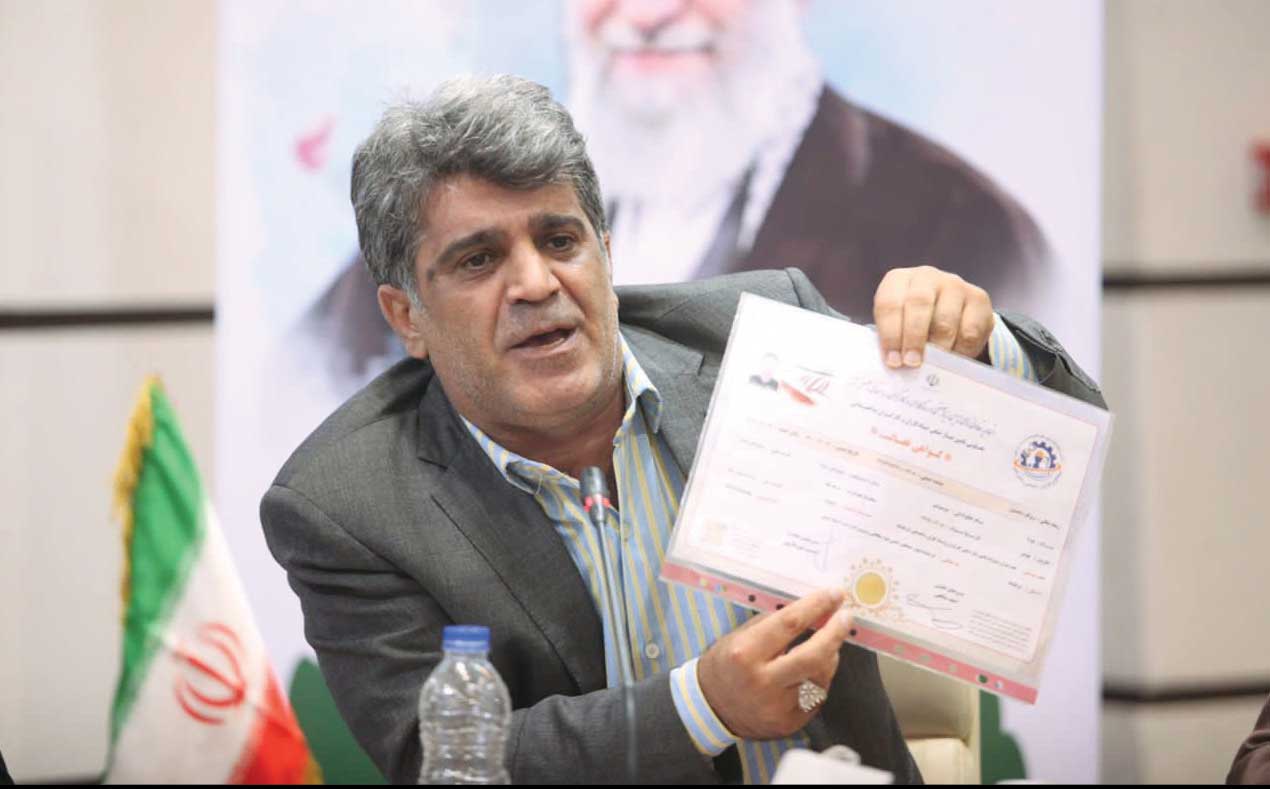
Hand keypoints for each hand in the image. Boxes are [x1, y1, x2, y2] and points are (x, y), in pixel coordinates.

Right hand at [697, 588, 851, 739]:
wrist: (712, 708)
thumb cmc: (727, 664)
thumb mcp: (740, 636)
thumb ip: (774, 624)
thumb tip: (812, 608)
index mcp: (746, 653)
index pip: (789, 624)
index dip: (816, 606)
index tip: (834, 594)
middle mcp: (762, 681)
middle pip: (813, 656)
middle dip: (835, 633)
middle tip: (846, 617)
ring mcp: (777, 706)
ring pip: (820, 677)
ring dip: (830, 656)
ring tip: (827, 644)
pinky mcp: (789, 723)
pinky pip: (817, 696)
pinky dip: (820, 678)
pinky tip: (814, 670)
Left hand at [874, 265, 993, 367]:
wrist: (946, 308)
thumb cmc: (912, 320)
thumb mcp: (897, 324)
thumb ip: (894, 340)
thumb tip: (896, 364)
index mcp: (898, 280)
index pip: (889, 304)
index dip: (890, 335)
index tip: (894, 360)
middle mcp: (926, 276)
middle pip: (919, 304)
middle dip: (914, 338)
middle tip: (912, 362)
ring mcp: (954, 284)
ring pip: (946, 320)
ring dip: (938, 348)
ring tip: (933, 366)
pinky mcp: (978, 298)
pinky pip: (970, 331)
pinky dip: (960, 351)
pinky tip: (952, 360)